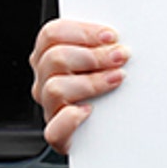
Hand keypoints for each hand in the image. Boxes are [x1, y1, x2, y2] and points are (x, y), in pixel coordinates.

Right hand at [30, 18, 128, 154]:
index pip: (52, 33)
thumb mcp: (106, 61)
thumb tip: (121, 37)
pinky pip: (54, 129)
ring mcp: (50, 108)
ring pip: (54, 88)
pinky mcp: (58, 136)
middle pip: (54, 58)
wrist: (113, 130)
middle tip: (121, 56)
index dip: (83, 31)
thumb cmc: (111, 91)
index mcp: (51, 57)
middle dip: (93, 55)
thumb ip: (105, 45)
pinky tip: (90, 111)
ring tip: (117, 79)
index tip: (112, 36)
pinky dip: (71, 119)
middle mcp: (45, 80)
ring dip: (90, 81)